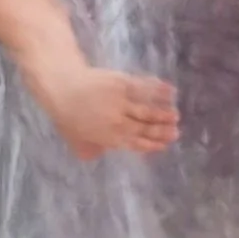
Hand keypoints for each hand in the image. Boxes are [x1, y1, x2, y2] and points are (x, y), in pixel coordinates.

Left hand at [41, 68, 179, 161]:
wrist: (63, 87)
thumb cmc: (68, 115)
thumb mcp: (76, 140)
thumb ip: (91, 151)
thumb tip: (104, 153)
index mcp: (109, 138)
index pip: (136, 144)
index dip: (152, 145)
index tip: (165, 145)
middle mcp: (118, 122)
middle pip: (145, 128)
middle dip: (162, 131)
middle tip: (176, 132)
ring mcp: (121, 102)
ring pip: (147, 111)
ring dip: (163, 114)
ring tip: (175, 116)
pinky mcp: (123, 84)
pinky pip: (144, 88)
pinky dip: (158, 90)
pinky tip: (170, 91)